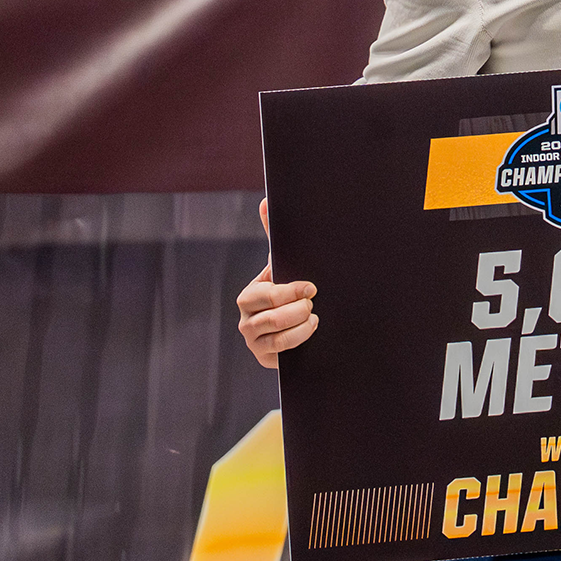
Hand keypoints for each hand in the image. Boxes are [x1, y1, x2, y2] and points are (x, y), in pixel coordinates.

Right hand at [235, 198, 316, 368]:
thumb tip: (265, 201)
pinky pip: (280, 353)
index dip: (292, 291)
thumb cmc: (289, 288)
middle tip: (313, 303)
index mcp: (249, 296)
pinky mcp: (265, 359)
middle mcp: (246, 320)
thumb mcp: (283, 265)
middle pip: (271, 318)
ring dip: (300, 327)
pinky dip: (299, 340)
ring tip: (314, 317)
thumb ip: (273, 234)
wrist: (296, 324)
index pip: (268, 295)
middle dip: (297, 309)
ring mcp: (254, 342)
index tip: (312, 288)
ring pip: (275, 338)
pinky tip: (311, 329)